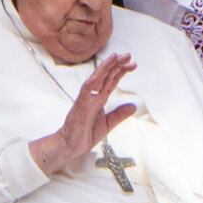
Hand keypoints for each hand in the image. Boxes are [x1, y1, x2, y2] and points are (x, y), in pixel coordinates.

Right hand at [29, 53, 137, 175]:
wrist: (70, 146)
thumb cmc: (84, 134)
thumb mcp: (108, 123)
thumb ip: (119, 114)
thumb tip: (133, 106)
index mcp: (99, 99)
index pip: (111, 81)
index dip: (121, 71)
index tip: (131, 64)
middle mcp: (93, 96)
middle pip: (106, 76)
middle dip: (117, 65)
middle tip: (128, 56)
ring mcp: (86, 99)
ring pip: (97, 78)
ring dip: (107, 67)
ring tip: (116, 57)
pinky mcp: (81, 104)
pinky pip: (87, 88)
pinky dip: (95, 78)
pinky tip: (102, 71)